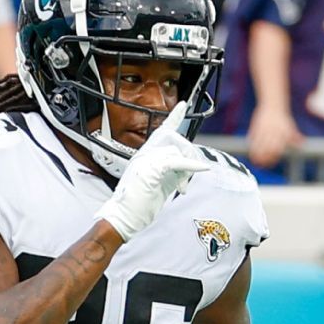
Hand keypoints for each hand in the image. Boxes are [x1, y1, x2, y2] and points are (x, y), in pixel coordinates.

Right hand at [96, 101, 209, 241]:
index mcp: (146, 155)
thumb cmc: (138, 205)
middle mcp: (145, 153)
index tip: (184, 105)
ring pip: (178, 152)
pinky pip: (177, 162)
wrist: (121, 218)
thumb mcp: (157, 184)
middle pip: (177, 140)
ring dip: (187, 170)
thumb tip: (185, 170)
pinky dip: (192, 166)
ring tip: (181, 189)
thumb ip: (171, 173)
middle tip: (187, 180)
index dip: (175, 117)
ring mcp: (146, 160)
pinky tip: (203, 169)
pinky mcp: (150, 169)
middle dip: (189, 156)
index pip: (163, 131)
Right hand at [247, 104, 303, 168]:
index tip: (269, 164)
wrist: (272, 104)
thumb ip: (295, 136)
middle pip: (267, 148)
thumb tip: (302, 144)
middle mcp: (273, 131)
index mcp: (282, 132)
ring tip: (255, 161)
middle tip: (261, 165)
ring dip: (256, 154)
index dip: (272, 157)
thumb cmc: (282, 118)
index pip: (277, 148)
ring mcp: (264, 129)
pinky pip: (253, 138)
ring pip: (259, 144)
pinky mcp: (256, 126)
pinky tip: (251, 152)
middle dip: (264, 157)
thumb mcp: (290, 126)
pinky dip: (252, 146)